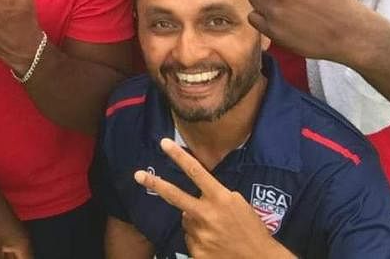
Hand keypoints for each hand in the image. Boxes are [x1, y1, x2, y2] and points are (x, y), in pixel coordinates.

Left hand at [135, 139, 289, 257]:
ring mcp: (201, 234)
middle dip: (155, 184)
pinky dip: (199, 240)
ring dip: (195, 222)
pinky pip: (190, 240)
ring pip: (185, 221)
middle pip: (175, 195)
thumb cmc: (251, 229)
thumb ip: (214, 197)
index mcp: (220, 198)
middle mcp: (207, 214)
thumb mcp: (238, 204)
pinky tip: (214, 244)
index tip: (164, 143)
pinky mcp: (197, 252)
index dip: (179, 156)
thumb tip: (191, 202)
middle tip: (138, 175)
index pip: (196, 171)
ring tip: (215, 230)